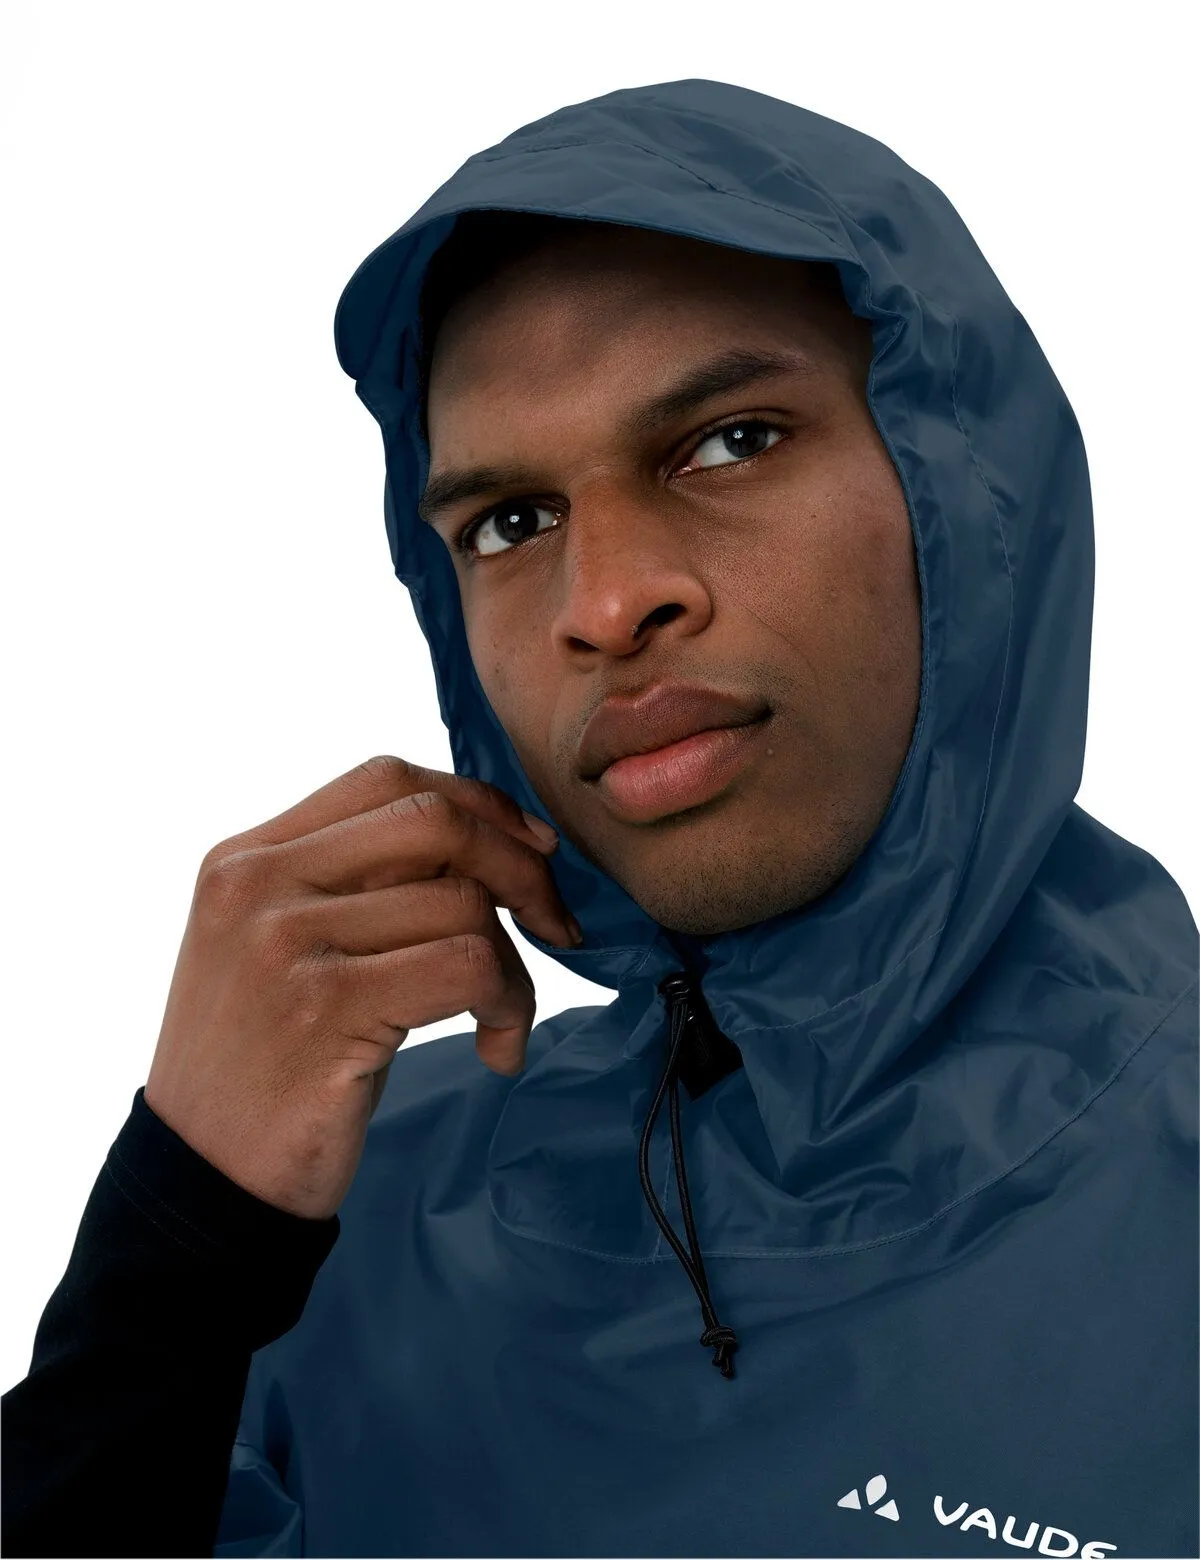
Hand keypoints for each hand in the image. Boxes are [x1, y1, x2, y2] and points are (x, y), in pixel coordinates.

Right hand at [143, 755, 577, 1218]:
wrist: (200, 1180)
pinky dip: (510, 1005)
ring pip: (463, 903)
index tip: (533, 851)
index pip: (387, 780)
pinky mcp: (326, 1009)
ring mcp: (286, 943)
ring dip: (516, 968)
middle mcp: (258, 884)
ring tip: (501, 1020)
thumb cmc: (262, 1064)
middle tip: (555, 927)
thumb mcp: (277, 949)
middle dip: (521, 868)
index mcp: (245, 857)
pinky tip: (497, 1050)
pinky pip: (469, 967)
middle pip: (434, 822)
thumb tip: (492, 840)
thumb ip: (352, 885)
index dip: (480, 804)